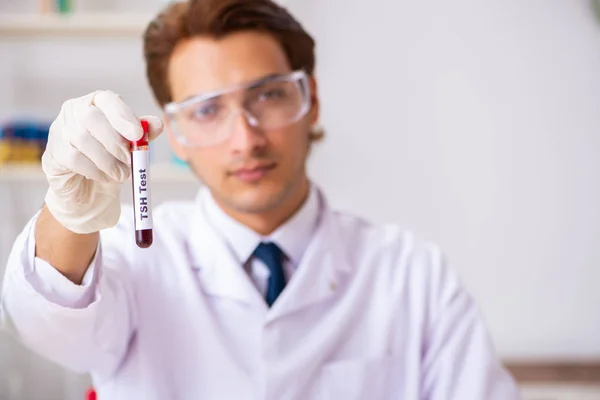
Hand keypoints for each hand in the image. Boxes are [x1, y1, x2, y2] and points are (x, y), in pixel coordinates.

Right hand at [42, 90, 162, 233]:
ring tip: (122, 174)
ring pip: (82, 139)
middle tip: (130, 160)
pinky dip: (95, 170)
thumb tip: (157, 125)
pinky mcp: (54, 151)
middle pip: (91, 117)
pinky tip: (105, 177)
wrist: (87, 185)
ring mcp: (60, 129)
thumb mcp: (130, 145)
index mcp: (97, 102)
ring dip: (108, 160)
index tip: (137, 134)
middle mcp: (75, 110)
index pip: (107, 100)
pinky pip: (74, 158)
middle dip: (115, 141)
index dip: (123, 116)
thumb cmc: (110, 157)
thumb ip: (142, 134)